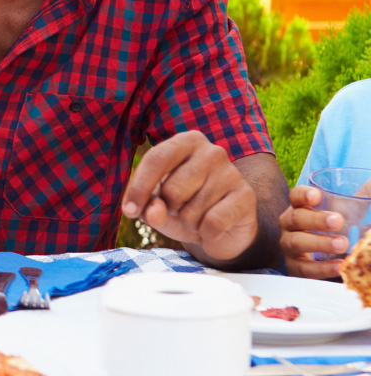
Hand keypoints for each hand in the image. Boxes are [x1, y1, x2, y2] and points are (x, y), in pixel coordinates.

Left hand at [122, 131, 258, 263]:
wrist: (222, 230)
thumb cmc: (182, 208)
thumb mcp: (157, 206)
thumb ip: (148, 207)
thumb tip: (154, 212)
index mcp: (185, 143)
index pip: (156, 159)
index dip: (139, 188)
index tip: (129, 212)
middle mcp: (212, 151)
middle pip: (173, 189)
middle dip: (170, 208)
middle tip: (182, 208)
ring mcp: (232, 172)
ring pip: (191, 210)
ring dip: (189, 222)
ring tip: (199, 215)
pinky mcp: (246, 197)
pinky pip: (212, 223)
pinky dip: (207, 233)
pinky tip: (214, 226)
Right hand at [279, 185, 347, 278]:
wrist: (335, 256)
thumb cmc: (341, 228)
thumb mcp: (350, 211)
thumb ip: (364, 197)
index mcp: (301, 207)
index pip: (296, 196)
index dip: (303, 195)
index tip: (317, 196)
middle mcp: (290, 225)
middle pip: (295, 218)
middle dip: (316, 220)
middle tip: (338, 221)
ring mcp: (289, 245)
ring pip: (296, 242)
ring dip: (319, 243)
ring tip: (343, 244)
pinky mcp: (295, 267)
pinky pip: (304, 268)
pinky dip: (321, 268)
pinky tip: (339, 266)